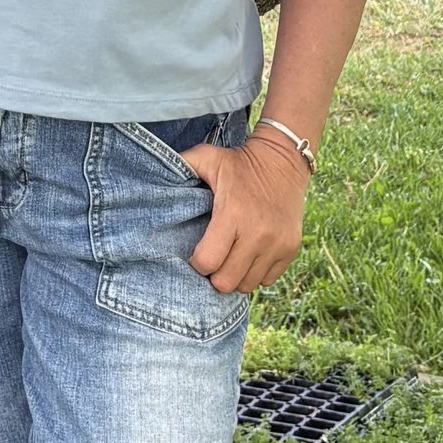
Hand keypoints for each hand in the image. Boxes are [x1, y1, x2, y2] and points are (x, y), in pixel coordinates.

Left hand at [182, 130, 309, 293]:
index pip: (208, 262)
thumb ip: (182, 164)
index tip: (196, 254)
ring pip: (248, 285)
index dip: (197, 263)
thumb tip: (151, 168)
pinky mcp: (290, 249)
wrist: (283, 160)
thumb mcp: (208, 157)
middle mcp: (257, 234)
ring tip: (230, 259)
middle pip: (227, 281)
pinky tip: (249, 256)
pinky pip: (268, 280)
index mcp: (233, 214)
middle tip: (213, 260)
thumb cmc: (239, 162)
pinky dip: (256, 273)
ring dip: (236, 276)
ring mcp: (277, 244)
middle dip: (215, 275)